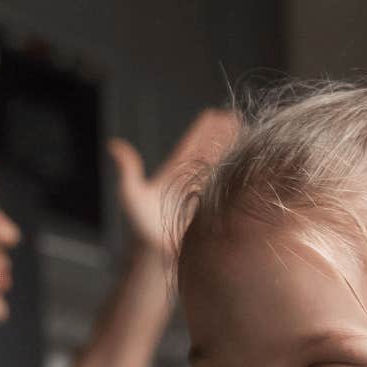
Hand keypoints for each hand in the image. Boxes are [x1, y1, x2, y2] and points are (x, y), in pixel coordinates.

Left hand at [108, 108, 239, 255]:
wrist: (158, 252)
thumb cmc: (143, 225)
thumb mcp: (132, 195)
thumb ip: (128, 170)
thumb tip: (113, 144)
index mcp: (175, 170)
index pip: (192, 143)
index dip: (203, 128)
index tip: (215, 114)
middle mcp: (190, 178)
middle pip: (209, 149)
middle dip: (222, 133)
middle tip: (236, 116)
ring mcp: (204, 192)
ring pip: (222, 166)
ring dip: (234, 151)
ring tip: (248, 137)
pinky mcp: (214, 207)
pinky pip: (230, 188)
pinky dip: (241, 177)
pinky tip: (253, 172)